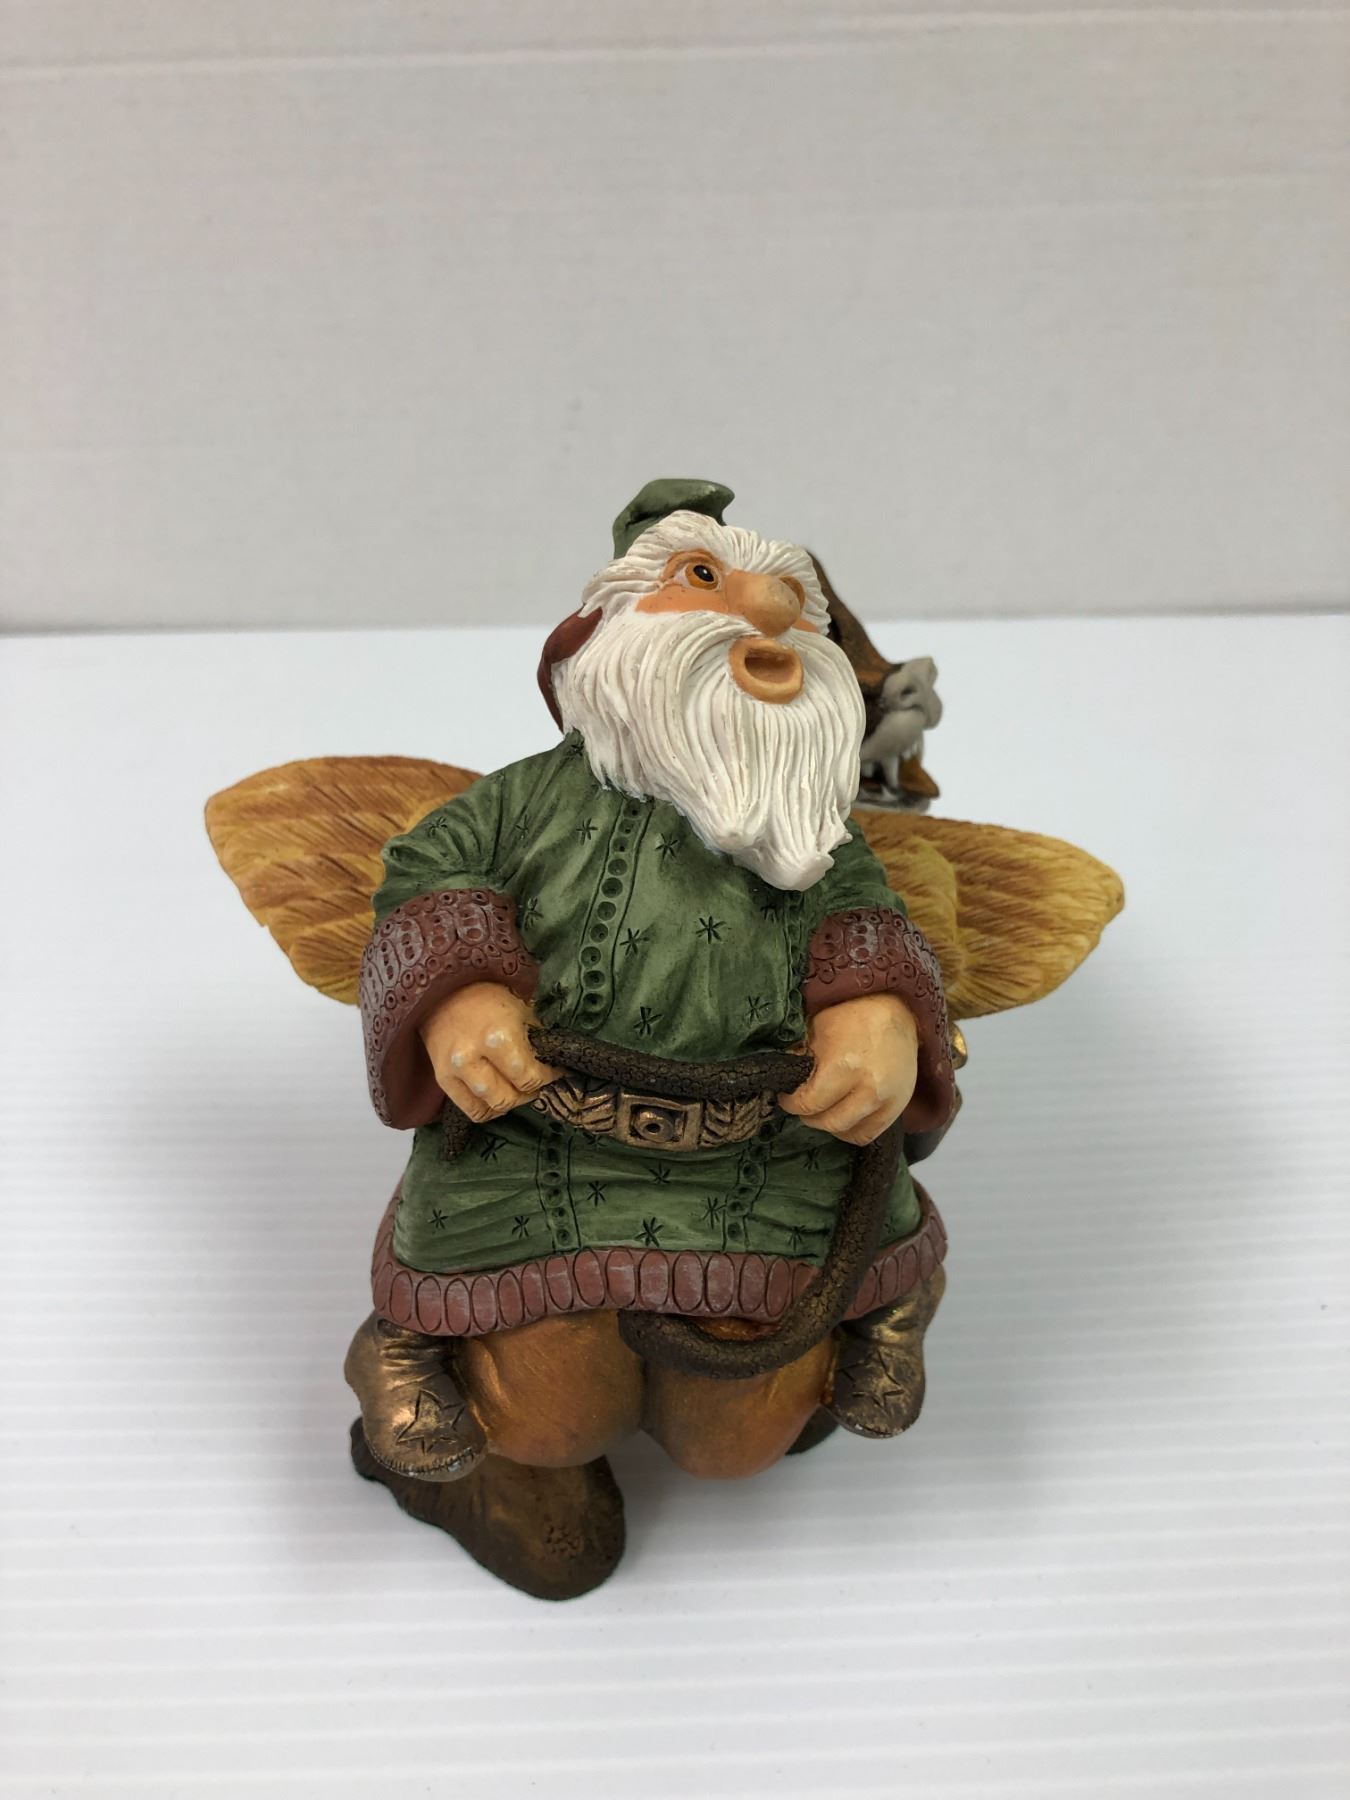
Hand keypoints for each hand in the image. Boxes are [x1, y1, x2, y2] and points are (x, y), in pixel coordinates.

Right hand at [419, 983, 561, 1123]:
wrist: (444, 991)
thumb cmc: (487, 996)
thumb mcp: (520, 1011)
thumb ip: (534, 1040)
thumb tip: (550, 1063)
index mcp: (498, 1038)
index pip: (530, 1076)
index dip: (548, 1077)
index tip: (556, 1072)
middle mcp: (473, 1058)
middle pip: (509, 1097)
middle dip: (528, 1093)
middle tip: (536, 1082)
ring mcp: (454, 1071)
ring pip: (489, 1108)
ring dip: (508, 1103)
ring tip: (516, 1090)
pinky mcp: (442, 1079)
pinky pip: (470, 1109)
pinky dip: (487, 1109)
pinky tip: (496, 1097)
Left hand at [779, 992, 918, 1145]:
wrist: (897, 1010)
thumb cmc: (853, 1015)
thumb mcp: (817, 1028)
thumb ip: (799, 1057)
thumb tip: (783, 1078)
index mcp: (844, 1067)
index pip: (809, 1104)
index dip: (791, 1104)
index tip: (786, 1097)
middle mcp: (869, 1089)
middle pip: (829, 1122)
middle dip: (809, 1116)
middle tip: (803, 1104)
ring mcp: (888, 1100)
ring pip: (849, 1133)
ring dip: (831, 1126)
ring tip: (823, 1110)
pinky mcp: (899, 1106)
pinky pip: (870, 1134)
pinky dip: (852, 1130)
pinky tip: (843, 1116)